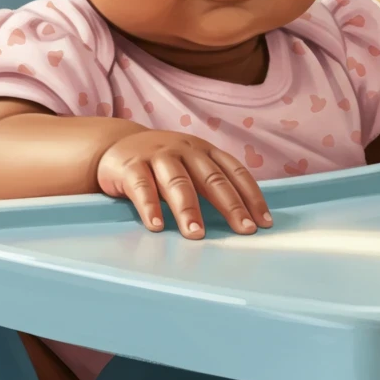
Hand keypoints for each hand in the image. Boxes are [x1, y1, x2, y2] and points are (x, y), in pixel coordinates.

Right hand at [97, 128, 272, 238]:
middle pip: (211, 179)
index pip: (234, 172)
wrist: (116, 145)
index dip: (251, 196)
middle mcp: (184, 149)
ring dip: (188, 209)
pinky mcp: (130, 165)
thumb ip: (211, 183)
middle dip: (230, 206)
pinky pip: (142, 187)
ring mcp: (157, 155)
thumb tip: (244, 217)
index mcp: (204, 151)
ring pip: (177, 183)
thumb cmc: (162, 163)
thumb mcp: (190, 165)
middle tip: (244, 230)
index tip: (263, 222)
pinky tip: (157, 226)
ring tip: (196, 234)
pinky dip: (150, 207)